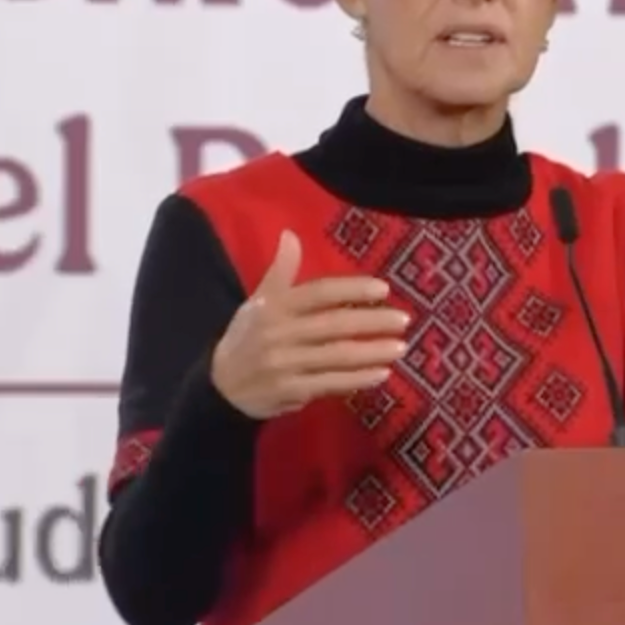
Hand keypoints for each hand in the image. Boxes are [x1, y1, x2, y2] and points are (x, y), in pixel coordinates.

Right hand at [210, 230, 410, 418]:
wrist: (221, 386)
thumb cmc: (248, 337)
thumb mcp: (259, 301)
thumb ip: (280, 271)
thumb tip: (290, 234)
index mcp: (274, 307)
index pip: (319, 293)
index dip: (351, 289)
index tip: (383, 288)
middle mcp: (279, 334)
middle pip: (334, 325)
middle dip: (372, 322)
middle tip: (404, 320)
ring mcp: (285, 364)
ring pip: (337, 356)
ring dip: (372, 352)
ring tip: (401, 347)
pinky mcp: (290, 390)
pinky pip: (331, 383)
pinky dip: (358, 379)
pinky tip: (382, 374)